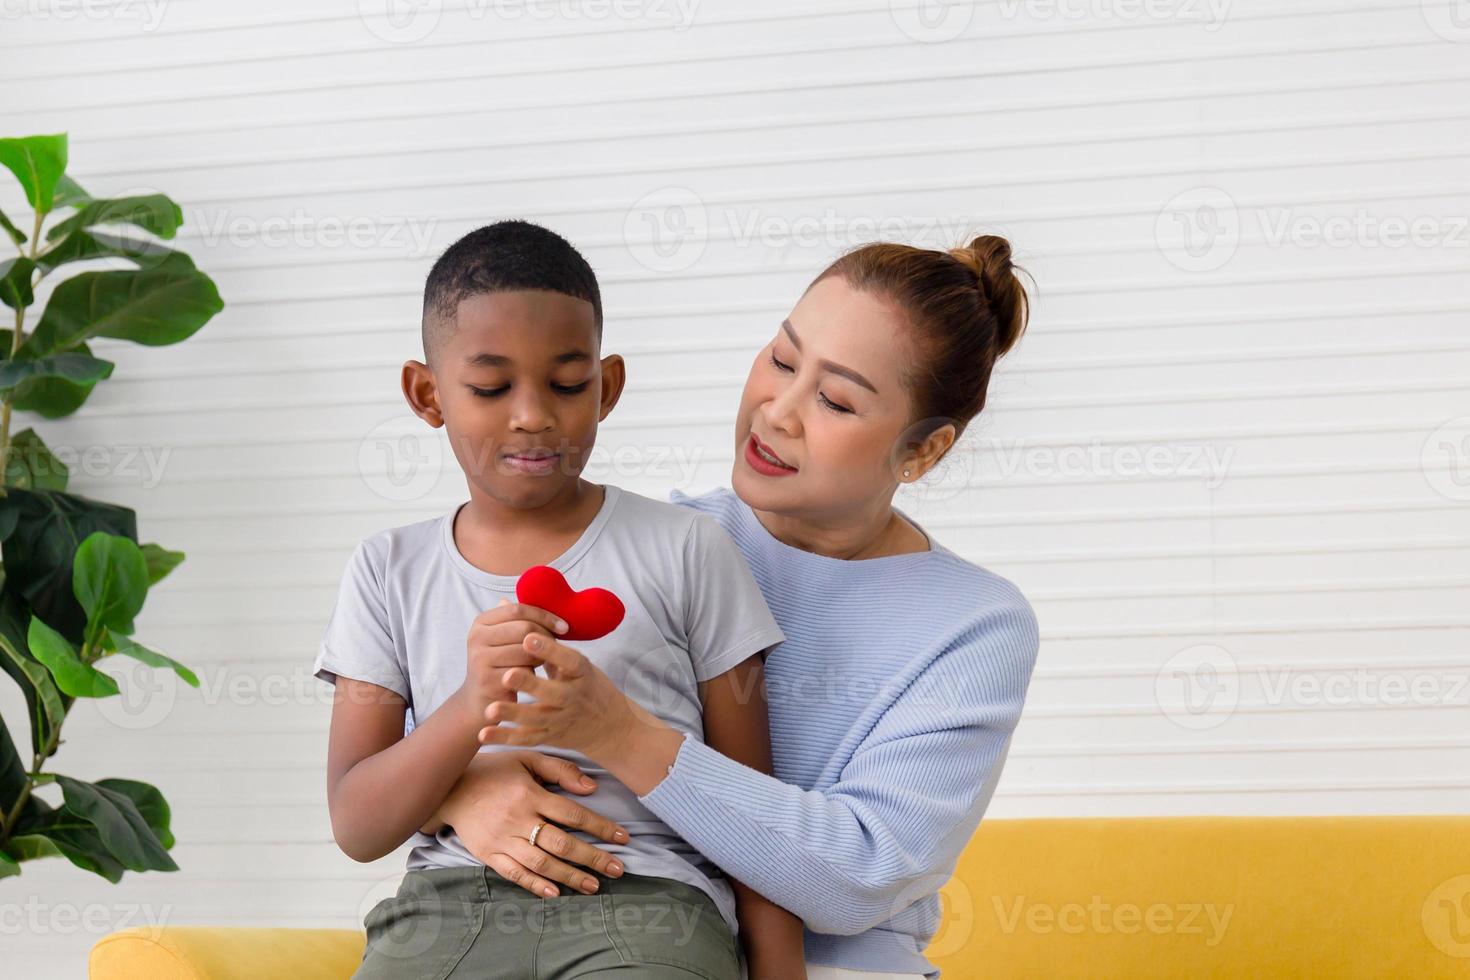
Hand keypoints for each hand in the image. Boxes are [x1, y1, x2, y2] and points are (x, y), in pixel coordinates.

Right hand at [431, 750, 630, 897]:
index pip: (573, 814)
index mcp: (530, 794)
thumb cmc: (494, 771)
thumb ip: (560, 770)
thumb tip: (592, 788)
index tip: (623, 839)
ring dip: (570, 876)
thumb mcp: (527, 759)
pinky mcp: (488, 854)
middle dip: (592, 858)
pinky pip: (514, 874)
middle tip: (617, 870)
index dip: (601, 827)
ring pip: (541, 863)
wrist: (449, 788)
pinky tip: (555, 892)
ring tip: (593, 886)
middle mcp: (518, 819)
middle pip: (561, 844)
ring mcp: (502, 839)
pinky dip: (535, 885)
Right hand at [461, 598, 568, 712]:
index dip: (545, 615)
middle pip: (524, 628)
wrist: (482, 699)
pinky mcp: (488, 680)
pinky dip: (532, 674)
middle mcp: (476, 637)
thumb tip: (551, 600)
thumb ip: (522, 620)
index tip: (564, 626)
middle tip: (554, 647)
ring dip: (540, 657)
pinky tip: (530, 678)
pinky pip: (523, 672)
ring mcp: (479, 659)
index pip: (518, 609)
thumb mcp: (507, 639)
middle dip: (545, 637)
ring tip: (538, 662)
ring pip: (526, 650)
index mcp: (481, 622)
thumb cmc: (502, 664)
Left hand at [477, 633, 654, 759]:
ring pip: (536, 718)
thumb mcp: (577, 664)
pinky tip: (484, 734)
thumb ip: (548, 643)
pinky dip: (505, 738)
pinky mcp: (551, 736)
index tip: (529, 636)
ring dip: (513, 714)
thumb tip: (513, 609)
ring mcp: (562, 719)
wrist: (610, 726)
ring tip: (490, 709)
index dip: (550, 649)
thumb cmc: (588, 685)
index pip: (569, 660)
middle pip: (552, 692)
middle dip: (529, 684)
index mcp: (582, 673)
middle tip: (507, 674)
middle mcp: (574, 697)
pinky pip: (526, 739)